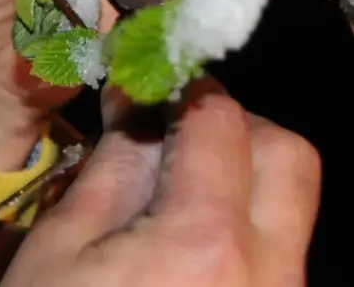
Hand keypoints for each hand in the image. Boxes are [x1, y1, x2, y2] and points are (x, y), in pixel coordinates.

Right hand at [2, 80, 320, 286]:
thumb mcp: (63, 250)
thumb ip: (118, 164)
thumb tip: (142, 98)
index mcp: (207, 246)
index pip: (221, 121)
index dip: (185, 88)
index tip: (151, 85)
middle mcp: (269, 275)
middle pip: (288, 157)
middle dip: (238, 128)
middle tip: (175, 137)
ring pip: (291, 209)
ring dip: (243, 179)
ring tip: (173, 197)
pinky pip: (278, 255)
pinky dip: (242, 230)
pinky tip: (185, 248)